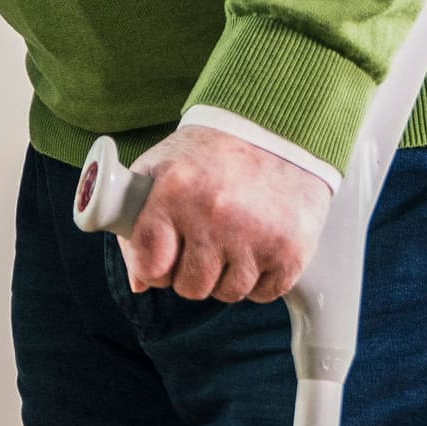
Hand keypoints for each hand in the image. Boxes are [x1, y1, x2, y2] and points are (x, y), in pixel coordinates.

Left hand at [118, 125, 333, 303]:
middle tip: (204, 235)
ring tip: (234, 232)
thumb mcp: (162, 166)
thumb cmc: (213, 151)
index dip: (153, 264)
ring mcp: (255, 235)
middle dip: (192, 269)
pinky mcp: (289, 252)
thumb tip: (139, 283)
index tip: (164, 252)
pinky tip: (259, 240)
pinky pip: (263, 294)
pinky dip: (260, 276)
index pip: (150, 264)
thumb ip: (137, 220)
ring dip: (227, 273)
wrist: (276, 131)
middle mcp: (214, 214)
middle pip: (189, 287)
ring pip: (227, 294)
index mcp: (175, 189)